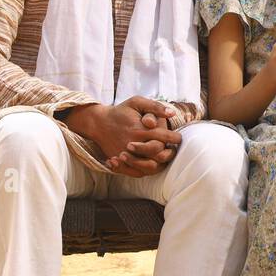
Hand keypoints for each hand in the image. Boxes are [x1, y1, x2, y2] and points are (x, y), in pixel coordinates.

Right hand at [65, 97, 181, 176]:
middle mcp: (134, 144)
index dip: (175, 138)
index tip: (178, 138)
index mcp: (140, 129)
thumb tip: (172, 113)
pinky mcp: (121, 163)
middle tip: (172, 148)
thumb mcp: (136, 102)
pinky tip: (151, 162)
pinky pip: (138, 173)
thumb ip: (155, 106)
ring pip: (150, 167)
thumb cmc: (121, 111)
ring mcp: (127, 156)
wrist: (98, 123)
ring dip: (160, 163)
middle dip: (169, 152)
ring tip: (163, 156)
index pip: (164, 137)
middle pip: (158, 154)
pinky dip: (147, 170)